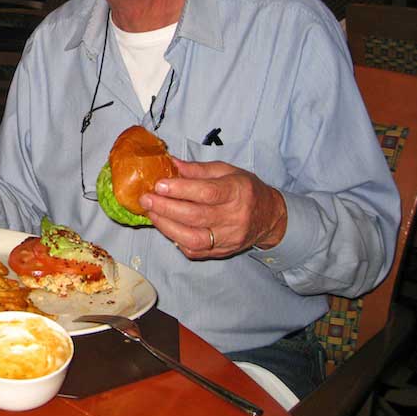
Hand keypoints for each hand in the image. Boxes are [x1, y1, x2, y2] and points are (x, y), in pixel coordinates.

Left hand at [139, 157, 287, 258]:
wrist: (269, 217)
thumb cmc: (246, 190)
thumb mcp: (227, 171)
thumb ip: (198, 169)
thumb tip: (171, 163)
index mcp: (237, 192)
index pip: (207, 193)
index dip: (181, 190)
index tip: (159, 185)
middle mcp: (234, 218)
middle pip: (196, 216)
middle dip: (166, 208)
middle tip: (146, 199)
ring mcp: (228, 238)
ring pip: (193, 238)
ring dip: (167, 226)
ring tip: (151, 213)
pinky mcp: (222, 252)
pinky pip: (195, 251)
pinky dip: (176, 239)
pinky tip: (165, 226)